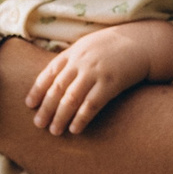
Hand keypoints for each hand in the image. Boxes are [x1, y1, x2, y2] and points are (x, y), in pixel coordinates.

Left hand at [26, 21, 172, 135]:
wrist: (142, 42)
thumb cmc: (114, 47)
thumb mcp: (89, 46)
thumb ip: (72, 60)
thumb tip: (55, 79)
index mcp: (73, 52)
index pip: (49, 73)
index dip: (37, 90)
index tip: (29, 105)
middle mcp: (81, 62)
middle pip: (57, 88)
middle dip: (46, 108)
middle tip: (38, 124)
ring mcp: (95, 72)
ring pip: (71, 98)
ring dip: (60, 116)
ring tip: (54, 131)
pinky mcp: (111, 83)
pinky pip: (92, 104)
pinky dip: (81, 118)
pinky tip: (75, 129)